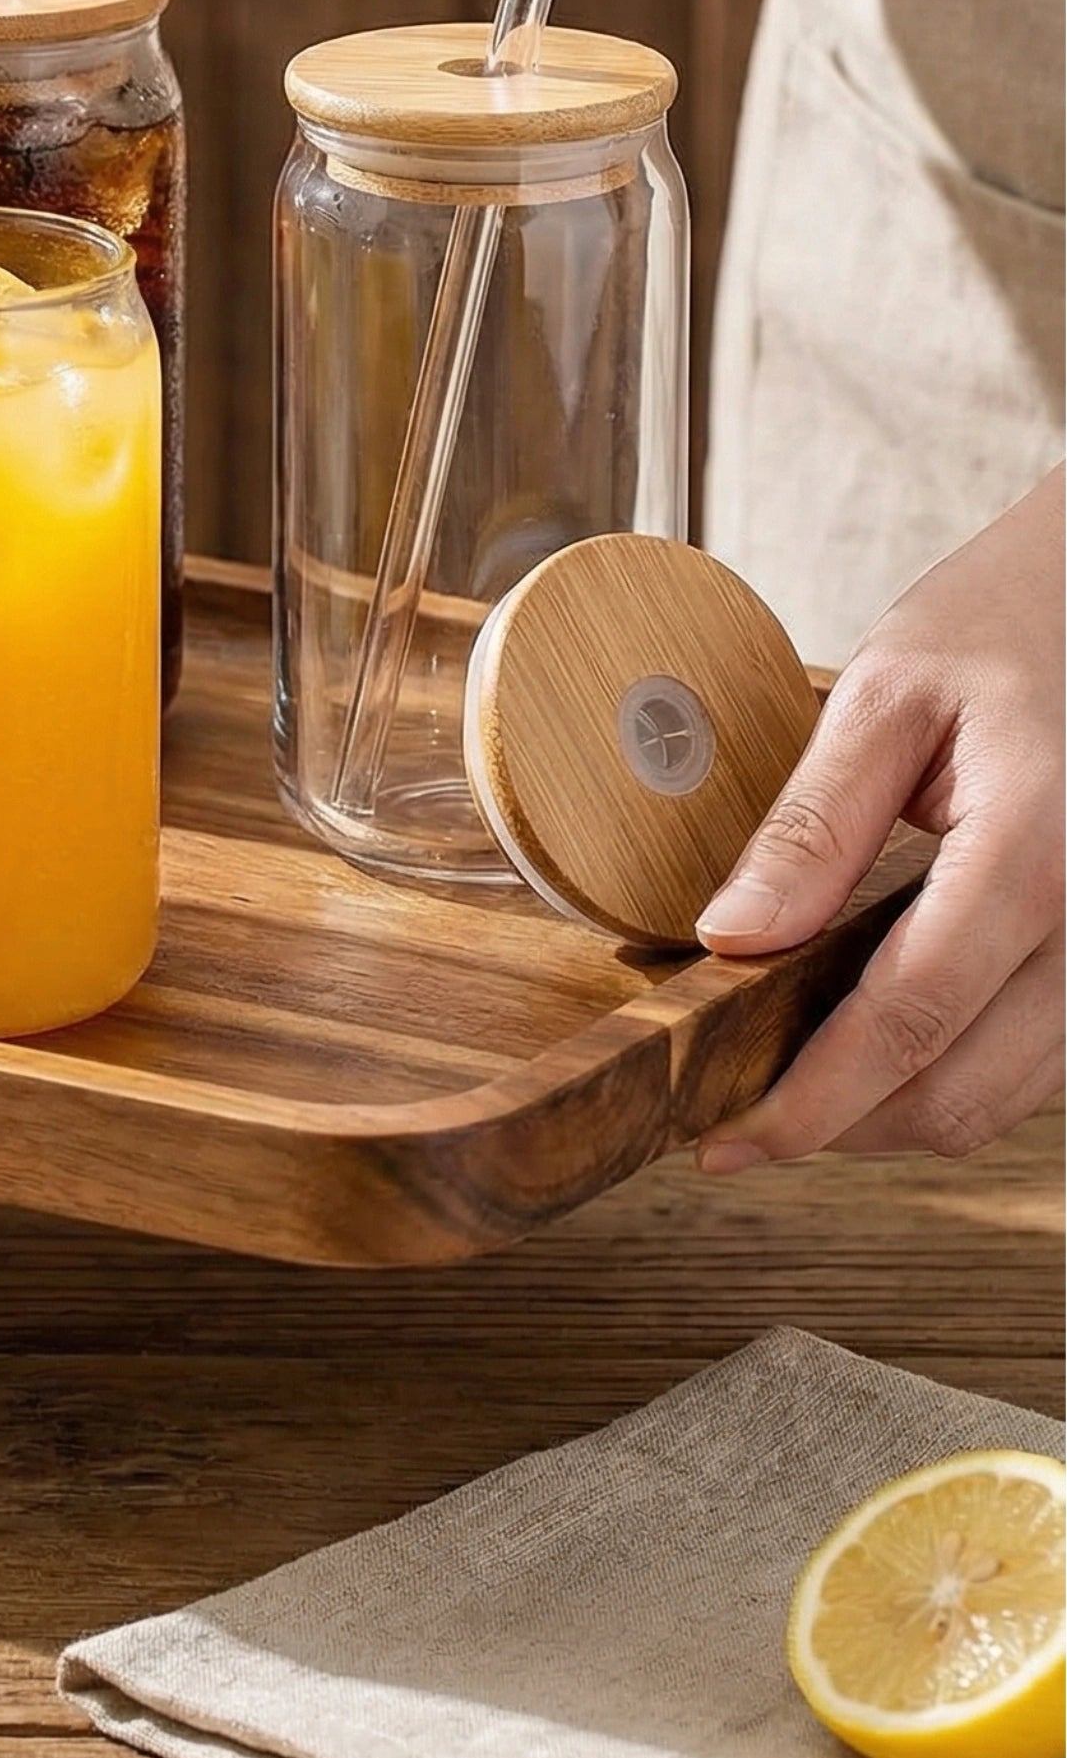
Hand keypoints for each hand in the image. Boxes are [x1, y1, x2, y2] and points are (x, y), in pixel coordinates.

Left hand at [695, 466, 1063, 1165]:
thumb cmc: (1016, 617)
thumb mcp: (892, 692)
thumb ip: (813, 824)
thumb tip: (731, 939)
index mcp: (1040, 854)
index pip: (911, 1019)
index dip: (811, 1101)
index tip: (723, 1141)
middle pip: (964, 1091)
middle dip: (841, 1126)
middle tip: (732, 1116)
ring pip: (1011, 1097)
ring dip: (897, 1111)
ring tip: (789, 1081)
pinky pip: (1044, 1059)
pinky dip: (957, 1072)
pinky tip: (875, 1038)